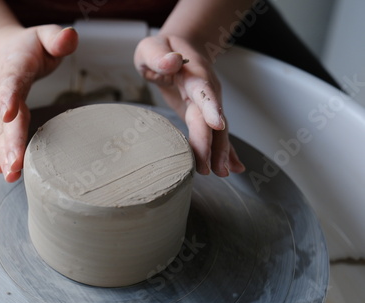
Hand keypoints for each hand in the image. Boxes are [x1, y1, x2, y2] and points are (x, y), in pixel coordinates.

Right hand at [0, 24, 77, 181]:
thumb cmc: (27, 47)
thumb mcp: (44, 35)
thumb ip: (57, 38)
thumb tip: (70, 37)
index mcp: (13, 70)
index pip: (10, 84)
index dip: (8, 98)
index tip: (8, 114)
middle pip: (4, 119)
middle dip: (10, 142)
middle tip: (15, 164)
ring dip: (3, 154)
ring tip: (10, 174)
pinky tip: (2, 170)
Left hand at [134, 35, 244, 175]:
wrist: (178, 48)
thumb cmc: (161, 50)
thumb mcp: (151, 47)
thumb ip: (158, 55)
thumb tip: (171, 61)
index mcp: (193, 73)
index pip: (203, 90)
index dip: (211, 107)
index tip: (217, 125)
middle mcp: (205, 90)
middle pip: (211, 119)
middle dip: (213, 144)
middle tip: (211, 168)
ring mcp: (207, 103)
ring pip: (217, 130)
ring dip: (221, 152)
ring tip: (222, 173)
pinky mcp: (204, 114)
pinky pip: (216, 134)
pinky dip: (225, 151)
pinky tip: (233, 168)